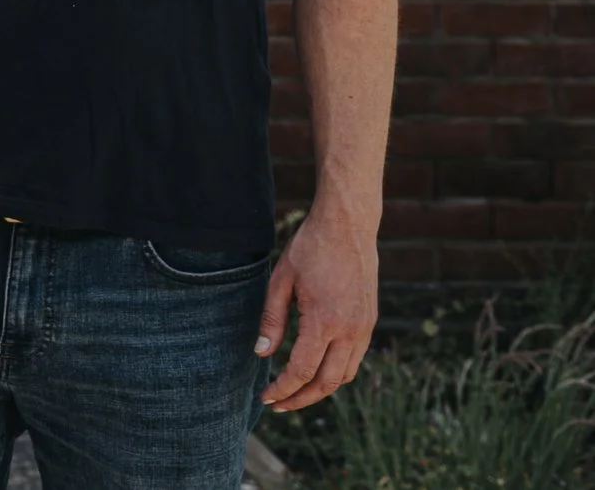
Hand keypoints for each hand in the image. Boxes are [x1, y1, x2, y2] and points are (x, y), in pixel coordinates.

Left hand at [258, 202, 378, 411]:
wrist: (348, 227)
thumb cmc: (310, 249)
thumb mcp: (280, 280)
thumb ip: (272, 319)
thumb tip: (262, 353)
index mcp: (324, 322)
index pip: (302, 371)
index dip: (283, 389)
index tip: (267, 398)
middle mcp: (350, 331)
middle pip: (326, 382)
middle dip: (301, 399)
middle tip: (278, 405)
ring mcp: (364, 328)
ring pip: (344, 375)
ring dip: (320, 389)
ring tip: (295, 392)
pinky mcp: (370, 322)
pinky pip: (355, 359)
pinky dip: (335, 372)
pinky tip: (316, 370)